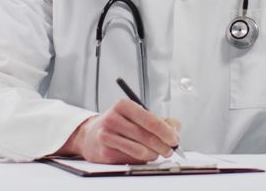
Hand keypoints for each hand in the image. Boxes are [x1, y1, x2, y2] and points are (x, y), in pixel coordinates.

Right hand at [58, 99, 180, 163]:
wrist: (91, 135)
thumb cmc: (120, 124)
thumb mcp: (137, 115)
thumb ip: (160, 120)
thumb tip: (175, 130)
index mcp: (123, 105)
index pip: (150, 120)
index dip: (166, 132)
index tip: (175, 139)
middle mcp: (113, 118)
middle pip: (146, 136)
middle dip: (163, 146)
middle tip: (170, 150)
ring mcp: (107, 136)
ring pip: (140, 150)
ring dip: (153, 154)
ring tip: (156, 153)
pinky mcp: (105, 152)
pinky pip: (131, 159)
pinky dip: (142, 159)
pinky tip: (143, 155)